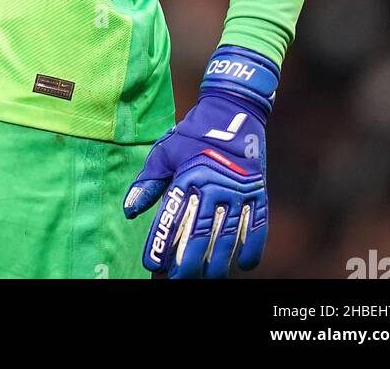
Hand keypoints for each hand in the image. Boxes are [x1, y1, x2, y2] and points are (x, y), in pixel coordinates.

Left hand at [123, 45, 278, 277]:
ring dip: (218, 263)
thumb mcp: (166, 150)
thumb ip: (148, 181)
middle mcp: (215, 185)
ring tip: (206, 279)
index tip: (152, 264)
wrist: (234, 109)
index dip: (162, 243)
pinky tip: (243, 265)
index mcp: (189, 174)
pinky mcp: (259, 192)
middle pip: (201, 233)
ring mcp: (240, 191)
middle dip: (188, 262)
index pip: (173, 217)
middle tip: (178, 279)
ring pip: (230, 237)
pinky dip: (252, 249)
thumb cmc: (194, 132)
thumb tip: (129, 210)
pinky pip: (258, 228)